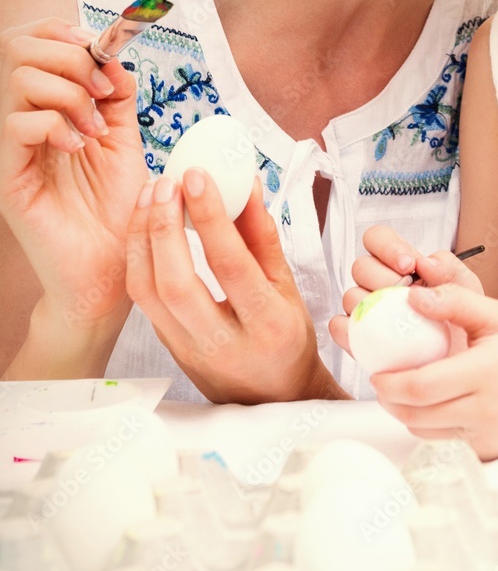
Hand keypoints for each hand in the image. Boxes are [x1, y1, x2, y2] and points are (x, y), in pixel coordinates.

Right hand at [0, 18, 145, 327]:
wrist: (115, 266)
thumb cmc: (118, 210)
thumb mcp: (126, 143)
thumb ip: (117, 99)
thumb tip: (113, 59)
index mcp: (49, 105)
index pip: (33, 41)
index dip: (65, 33)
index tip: (103, 53)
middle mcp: (23, 118)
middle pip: (19, 47)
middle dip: (70, 58)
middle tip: (103, 92)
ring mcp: (12, 145)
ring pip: (20, 80)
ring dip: (70, 94)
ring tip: (95, 130)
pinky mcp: (9, 174)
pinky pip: (16, 124)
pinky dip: (56, 125)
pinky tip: (79, 148)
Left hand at [126, 168, 347, 402]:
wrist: (273, 394)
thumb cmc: (287, 338)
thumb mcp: (287, 288)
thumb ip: (263, 237)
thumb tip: (246, 185)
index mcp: (268, 324)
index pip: (230, 266)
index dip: (210, 217)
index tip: (197, 176)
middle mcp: (226, 342)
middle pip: (177, 282)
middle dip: (164, 225)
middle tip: (166, 181)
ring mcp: (190, 350)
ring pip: (148, 291)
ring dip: (142, 236)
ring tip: (151, 194)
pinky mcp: (167, 348)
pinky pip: (143, 300)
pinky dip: (138, 256)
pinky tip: (145, 226)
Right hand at [330, 224, 482, 357]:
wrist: (462, 360)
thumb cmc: (462, 321)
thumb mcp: (466, 289)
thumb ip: (449, 268)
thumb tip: (424, 263)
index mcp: (399, 264)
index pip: (376, 239)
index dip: (386, 247)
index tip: (408, 265)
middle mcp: (377, 284)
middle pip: (360, 267)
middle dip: (383, 278)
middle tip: (406, 294)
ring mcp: (366, 311)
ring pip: (350, 296)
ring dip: (373, 305)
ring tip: (399, 320)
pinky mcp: (358, 339)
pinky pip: (340, 327)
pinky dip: (352, 330)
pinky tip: (378, 336)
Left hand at [368, 284, 497, 459]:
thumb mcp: (496, 315)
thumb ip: (454, 301)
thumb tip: (411, 297)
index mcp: (486, 373)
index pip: (422, 386)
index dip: (390, 383)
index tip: (377, 372)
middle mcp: (487, 410)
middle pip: (416, 414)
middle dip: (389, 399)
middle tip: (381, 382)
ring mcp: (487, 435)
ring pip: (424, 431)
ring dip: (405, 413)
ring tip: (402, 391)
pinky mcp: (486, 450)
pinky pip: (442, 441)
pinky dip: (427, 425)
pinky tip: (429, 406)